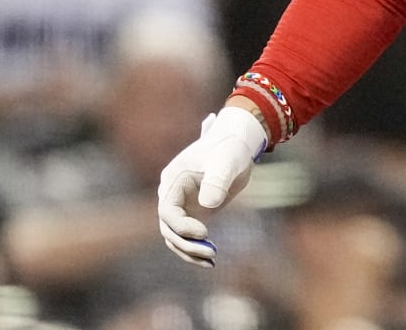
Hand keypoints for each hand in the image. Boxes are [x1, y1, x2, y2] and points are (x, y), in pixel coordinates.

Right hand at [155, 107, 267, 266]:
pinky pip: (189, 237)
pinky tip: (212, 260)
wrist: (238, 144)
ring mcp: (182, 206)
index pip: (167, 211)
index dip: (181, 226)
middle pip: (169, 228)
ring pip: (176, 237)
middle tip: (211, 254)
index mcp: (173, 180)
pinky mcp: (195, 213)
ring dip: (190, 252)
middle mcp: (173, 195)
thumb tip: (207, 204)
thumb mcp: (227, 161)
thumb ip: (217, 180)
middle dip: (186, 244)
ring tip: (211, 261)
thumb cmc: (230, 148)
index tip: (204, 233)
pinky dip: (197, 249)